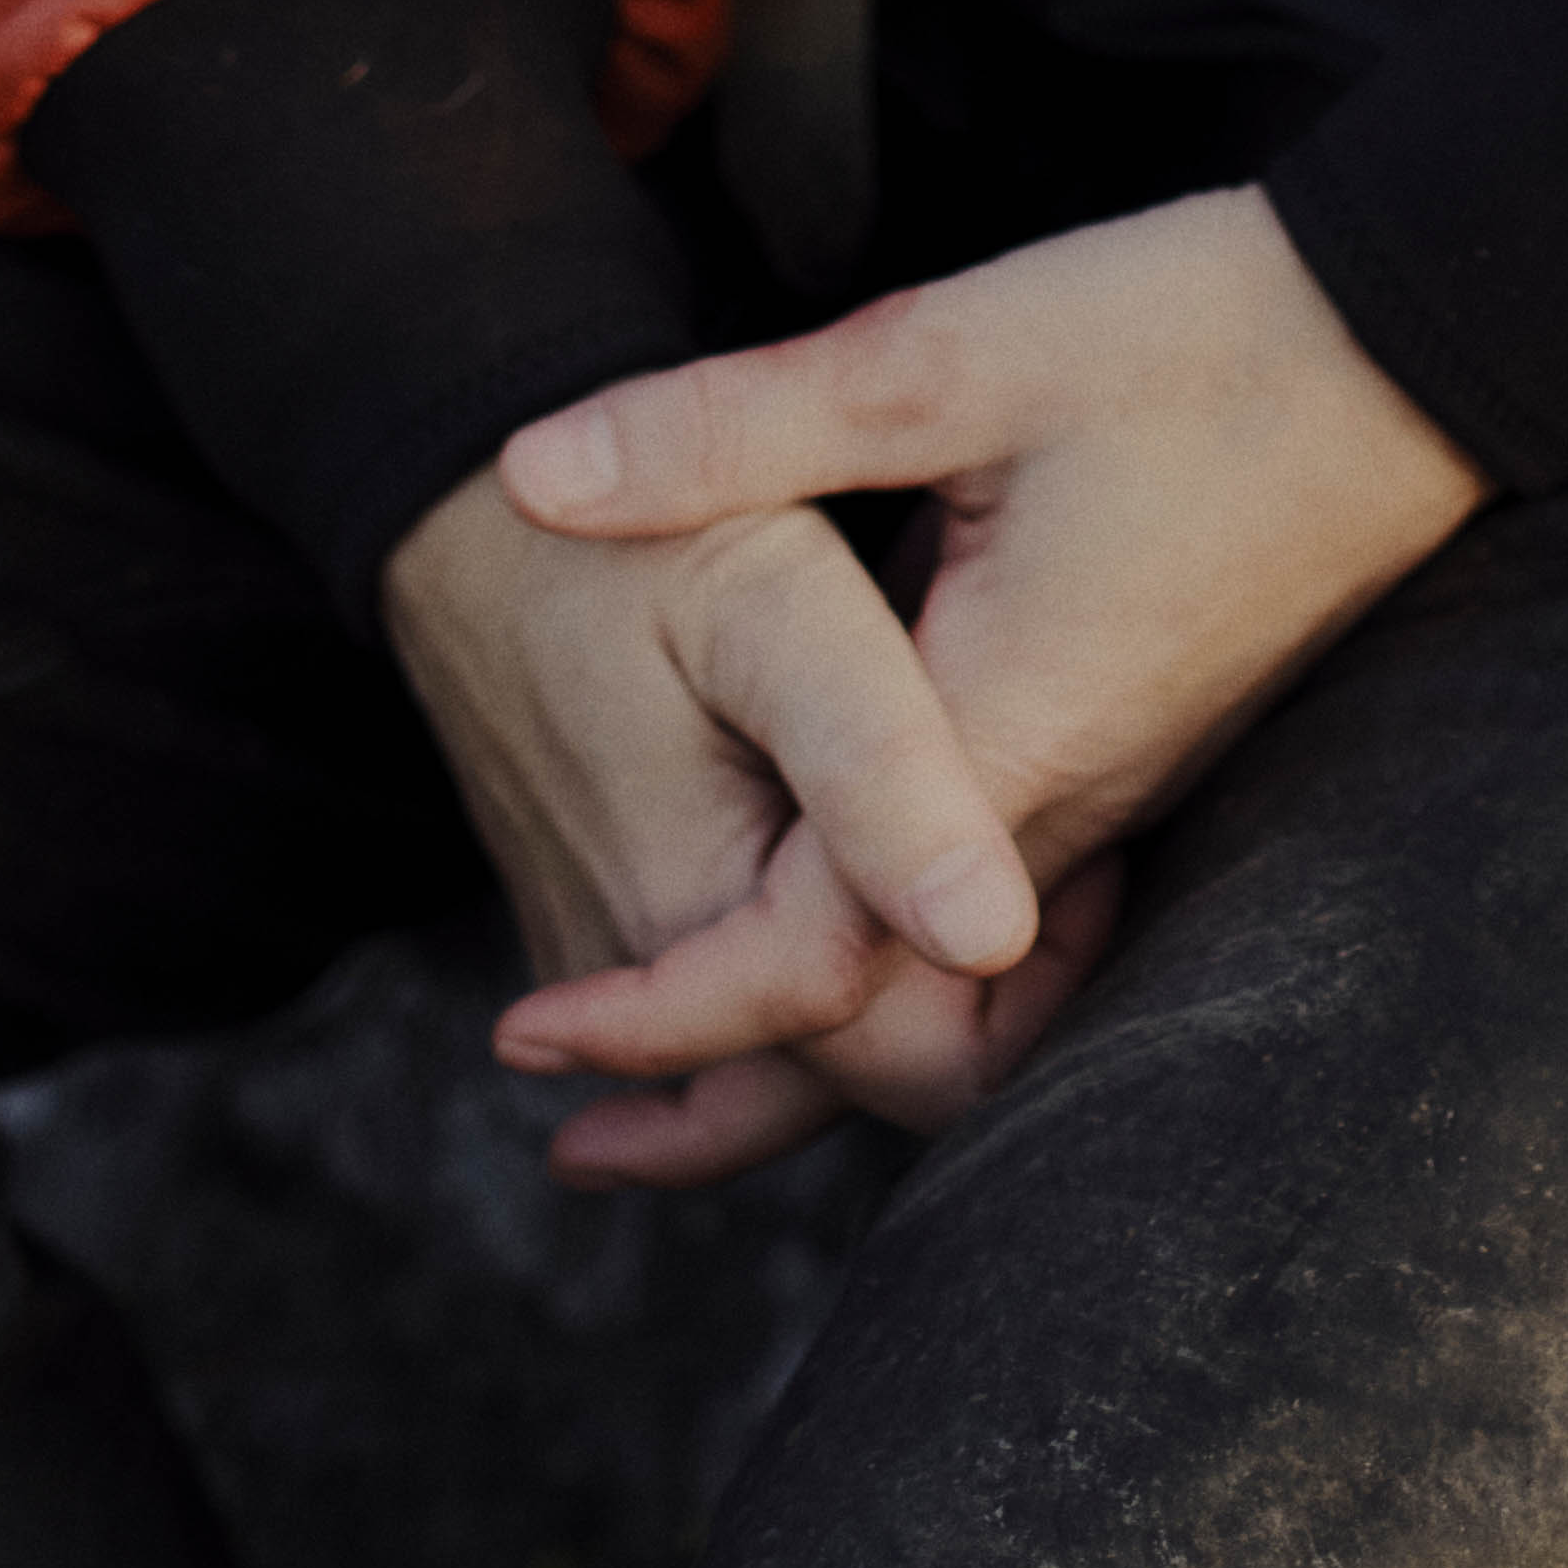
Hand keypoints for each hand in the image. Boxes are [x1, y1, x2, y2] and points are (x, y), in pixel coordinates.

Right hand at [374, 468, 1045, 1195]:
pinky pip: (734, 985)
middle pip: (861, 1066)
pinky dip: (822, 950)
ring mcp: (605, 946)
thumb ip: (875, 767)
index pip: (913, 1062)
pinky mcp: (602, 910)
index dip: (1035, 979)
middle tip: (1085, 875)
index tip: (1103, 872)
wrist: (463, 500)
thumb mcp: (775, 607)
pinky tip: (889, 856)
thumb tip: (990, 932)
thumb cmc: (637, 535)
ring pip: (800, 1036)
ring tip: (996, 853)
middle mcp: (637, 968)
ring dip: (908, 969)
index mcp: (700, 916)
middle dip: (984, 993)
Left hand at [479, 189, 1485, 1183]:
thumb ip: (732, 426)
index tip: (530, 1031)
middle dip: (718, 1079)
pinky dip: (889, 942)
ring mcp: (1130, 788)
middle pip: (885, 1027)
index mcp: (1010, 731)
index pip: (816, 962)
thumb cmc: (1200, 330)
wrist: (1434, 327)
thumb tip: (529, 475)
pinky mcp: (1153, 747)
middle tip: (556, 1091)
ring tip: (657, 1023)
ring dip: (803, 1019)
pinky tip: (815, 888)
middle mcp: (1077, 803)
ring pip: (950, 987)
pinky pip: (1002, 912)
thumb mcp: (942, 354)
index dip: (663, 1016)